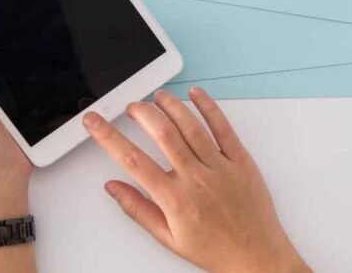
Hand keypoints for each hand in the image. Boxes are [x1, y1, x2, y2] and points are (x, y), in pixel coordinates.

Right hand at [84, 88, 309, 272]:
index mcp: (175, 199)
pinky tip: (196, 94)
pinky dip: (209, 107)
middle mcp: (196, 179)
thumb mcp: (168, 238)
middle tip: (131, 106)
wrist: (256, 256)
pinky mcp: (241, 160)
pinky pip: (223, 128)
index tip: (95, 123)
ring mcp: (220, 167)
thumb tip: (113, 187)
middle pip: (162, 134)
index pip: (132, 160)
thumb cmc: (216, 250)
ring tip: (157, 97)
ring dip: (170, 105)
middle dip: (141, 113)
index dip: (108, 137)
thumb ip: (138, 210)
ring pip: (191, 126)